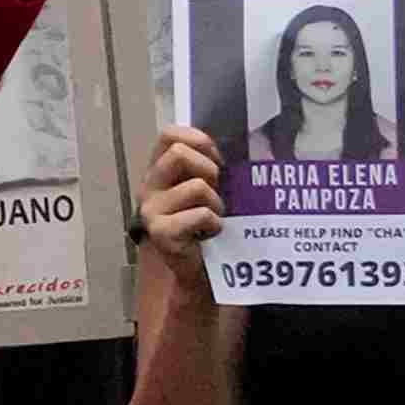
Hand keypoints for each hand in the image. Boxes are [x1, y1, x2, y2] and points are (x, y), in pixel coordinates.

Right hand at [136, 123, 225, 258]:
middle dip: (208, 169)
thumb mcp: (209, 187)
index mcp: (159, 171)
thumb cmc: (206, 224)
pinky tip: (211, 233)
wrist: (196, 269)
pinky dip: (215, 223)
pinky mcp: (161, 233)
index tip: (215, 160)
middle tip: (216, 190)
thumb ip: (215, 164)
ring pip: (196, 186)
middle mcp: (148, 187)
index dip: (198, 141)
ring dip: (216, 202)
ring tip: (215, 217)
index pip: (168, 135)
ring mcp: (151, 211)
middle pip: (178, 153)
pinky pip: (202, 214)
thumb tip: (255, 140)